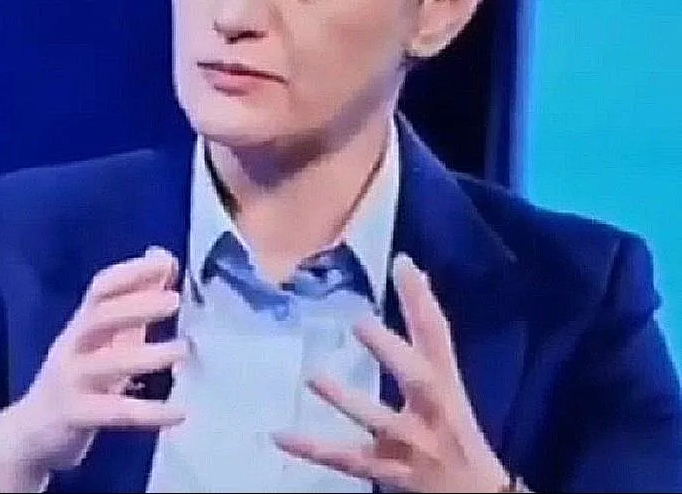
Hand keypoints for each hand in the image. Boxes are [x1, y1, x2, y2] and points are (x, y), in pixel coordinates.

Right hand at [0, 247, 188, 491]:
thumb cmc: (76, 381)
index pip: (101, 289)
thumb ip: (132, 308)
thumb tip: (164, 262)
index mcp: (81, 326)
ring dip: (147, 356)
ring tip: (182, 350)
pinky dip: (149, 412)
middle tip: (174, 301)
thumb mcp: (101, 343)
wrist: (28, 434)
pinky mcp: (75, 416)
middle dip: (136, 306)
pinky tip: (179, 412)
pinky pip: (114, 412)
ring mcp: (71, 382)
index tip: (165, 261)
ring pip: (107, 365)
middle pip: (99, 318)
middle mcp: (72, 347)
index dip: (130, 273)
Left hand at [273, 254, 511, 492]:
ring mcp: (412, 446)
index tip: (402, 264)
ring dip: (349, 401)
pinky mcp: (391, 472)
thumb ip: (426, 336)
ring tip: (313, 378)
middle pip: (419, 379)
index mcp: (447, 387)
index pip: (438, 337)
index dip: (422, 301)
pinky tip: (279, 435)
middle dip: (393, 352)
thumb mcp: (446, 385)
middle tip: (361, 323)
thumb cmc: (456, 434)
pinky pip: (349, 460)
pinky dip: (313, 449)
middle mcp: (433, 414)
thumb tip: (412, 273)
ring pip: (381, 422)